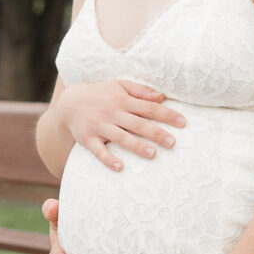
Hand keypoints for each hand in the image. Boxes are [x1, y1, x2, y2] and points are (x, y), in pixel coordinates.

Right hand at [59, 79, 185, 170]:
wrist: (69, 103)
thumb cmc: (100, 94)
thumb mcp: (119, 86)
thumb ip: (141, 91)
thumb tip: (162, 97)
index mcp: (123, 101)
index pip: (149, 108)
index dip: (166, 115)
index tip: (183, 123)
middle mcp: (113, 113)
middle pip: (138, 124)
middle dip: (156, 133)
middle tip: (172, 143)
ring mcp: (100, 127)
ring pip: (121, 138)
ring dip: (136, 146)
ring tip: (153, 154)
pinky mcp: (88, 139)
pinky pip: (99, 151)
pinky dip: (108, 159)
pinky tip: (120, 167)